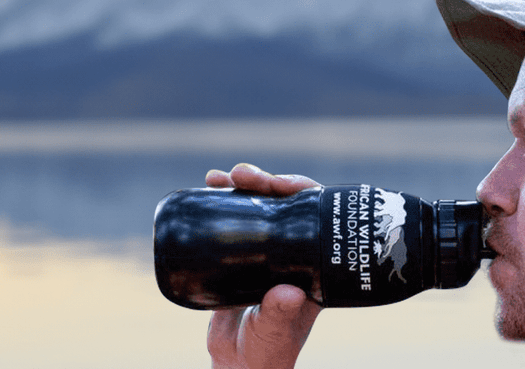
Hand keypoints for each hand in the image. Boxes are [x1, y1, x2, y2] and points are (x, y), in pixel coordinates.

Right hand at [204, 163, 323, 368]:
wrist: (241, 366)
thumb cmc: (266, 353)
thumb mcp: (273, 332)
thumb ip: (280, 314)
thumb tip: (289, 292)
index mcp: (314, 263)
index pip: (315, 214)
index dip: (298, 191)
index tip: (274, 183)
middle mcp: (295, 253)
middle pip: (286, 204)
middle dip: (264, 182)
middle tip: (239, 175)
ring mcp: (268, 254)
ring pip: (260, 208)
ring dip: (242, 187)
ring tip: (217, 177)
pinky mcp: (242, 259)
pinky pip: (237, 222)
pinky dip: (224, 202)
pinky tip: (210, 188)